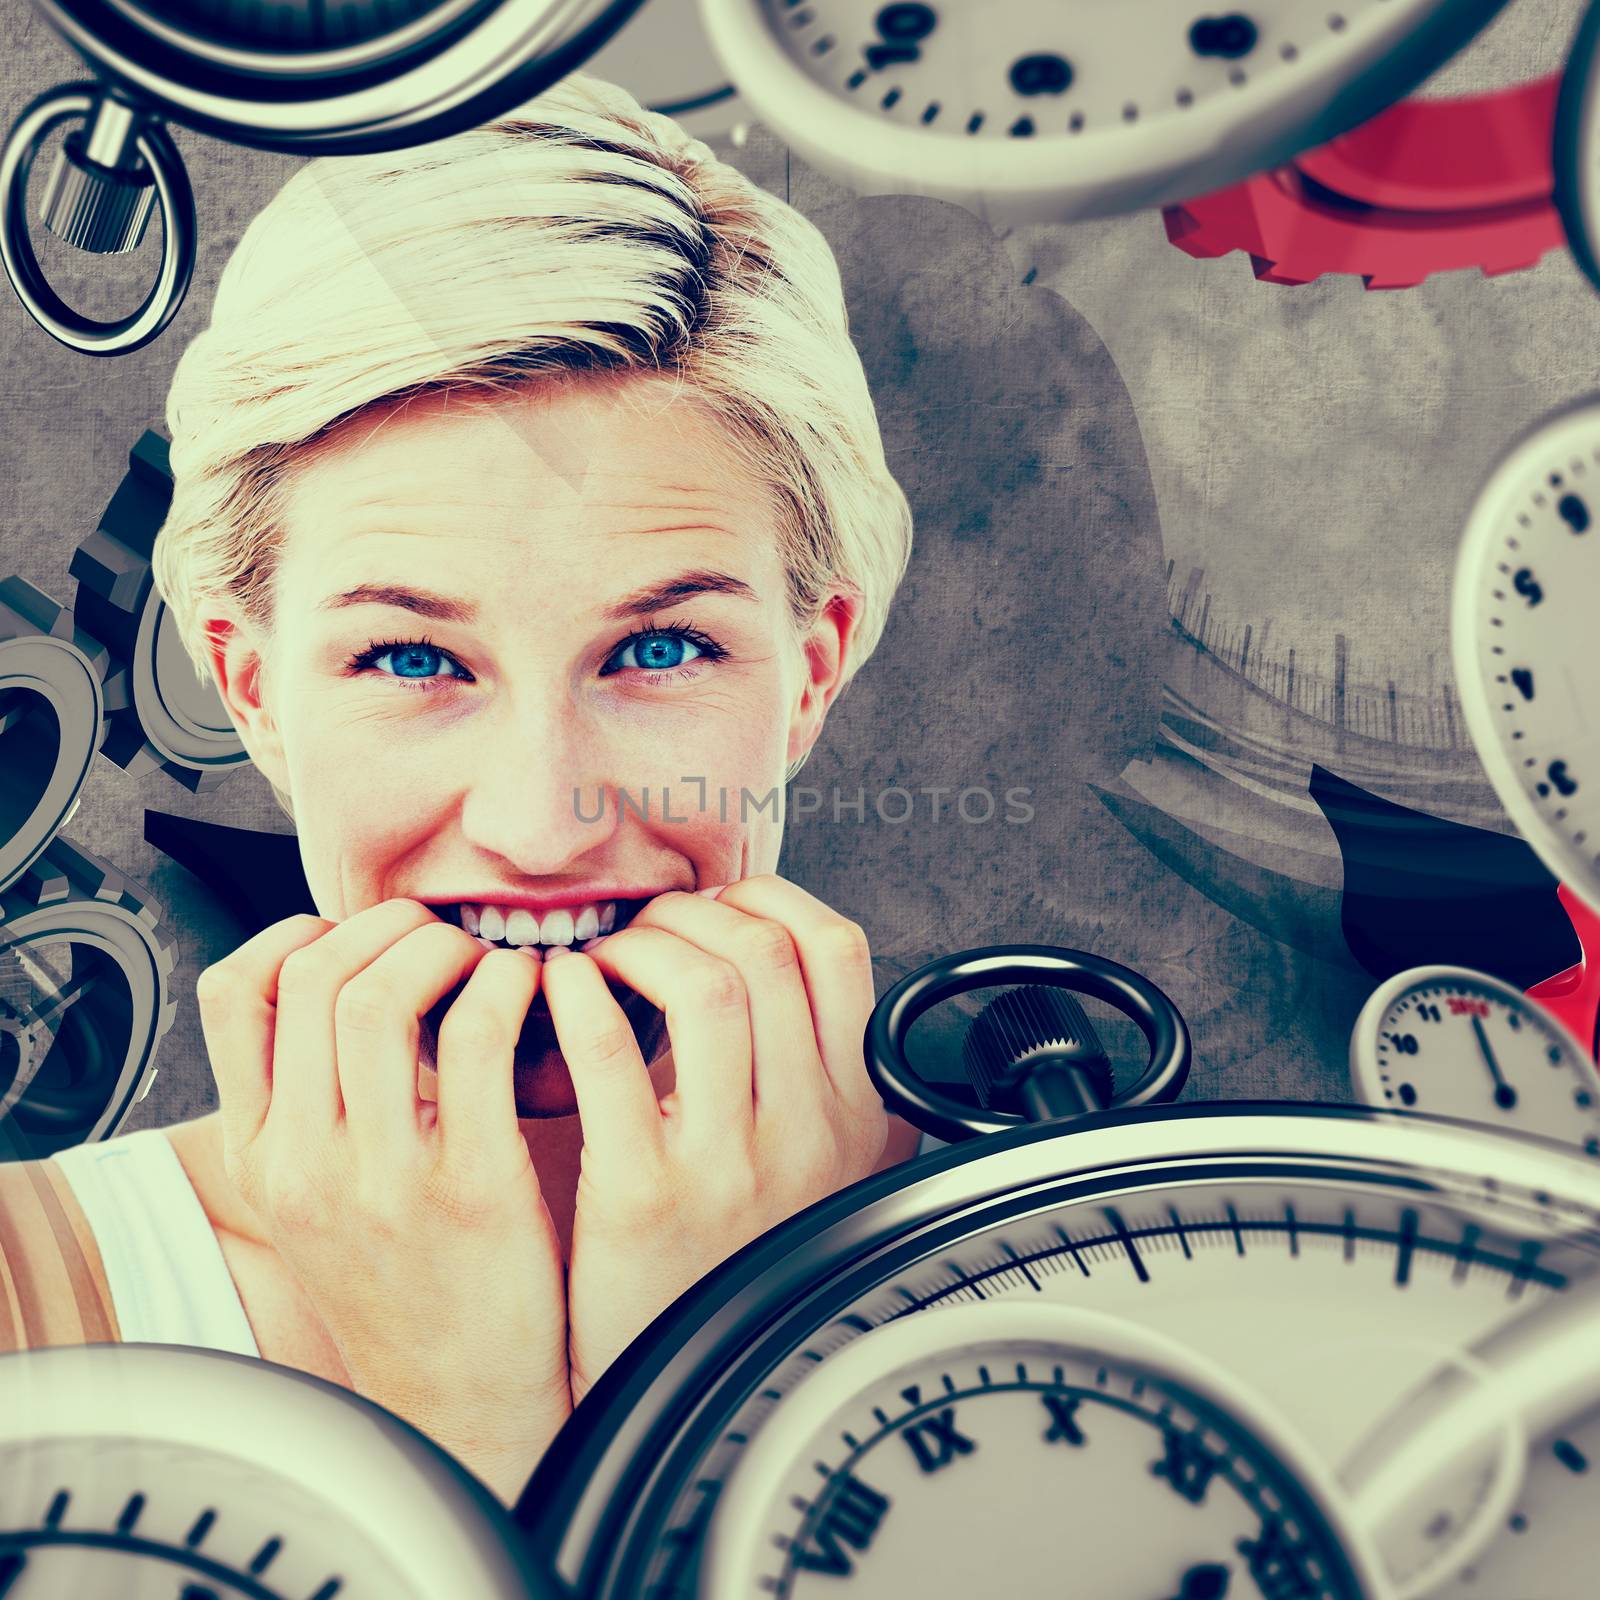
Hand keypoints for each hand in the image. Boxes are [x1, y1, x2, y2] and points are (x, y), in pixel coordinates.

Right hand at [194, 899, 571, 1503]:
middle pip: (317, 979)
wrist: (465, 1398)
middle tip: (442, 932)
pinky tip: (533, 994)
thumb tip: (342, 977)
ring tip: (487, 957)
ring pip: (382, 998)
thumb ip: (312, 1102)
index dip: (300, 933)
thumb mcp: (319, 1198)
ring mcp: (384, 1181)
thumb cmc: (407, 1278)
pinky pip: (479, 1043)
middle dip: (389, 926)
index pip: (234, 995)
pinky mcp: (473, 1192)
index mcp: (262, 1157)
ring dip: (446, 949)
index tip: (361, 932)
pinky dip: (507, 991)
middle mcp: (306, 1165)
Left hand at [542, 874, 888, 1403]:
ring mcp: (729, 1162)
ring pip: (707, 982)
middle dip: (689, 913)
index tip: (714, 905)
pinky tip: (560, 993)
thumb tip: (775, 969)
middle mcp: (805, 1130)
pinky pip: (611, 1052)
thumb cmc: (729, 1262)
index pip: (837, 950)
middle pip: (765, 951)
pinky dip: (579, 996)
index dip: (768, 900)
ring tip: (603, 958)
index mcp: (850, 1114)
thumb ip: (809, 1081)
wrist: (682, 1384)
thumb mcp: (809, 1169)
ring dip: (639, 943)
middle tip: (641, 928)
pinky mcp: (645, 1195)